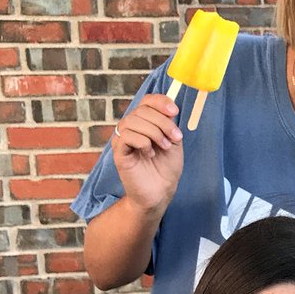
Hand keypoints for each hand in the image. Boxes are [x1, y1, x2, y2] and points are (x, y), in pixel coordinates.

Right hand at [112, 94, 184, 213]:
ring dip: (154, 132)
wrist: (161, 191)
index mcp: (145, 122)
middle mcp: (131, 127)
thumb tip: (170, 106)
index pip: (147, 101)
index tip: (175, 111)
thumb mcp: (173, 141)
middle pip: (142, 110)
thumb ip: (170, 123)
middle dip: (163, 122)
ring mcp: (123, 138)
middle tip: (175, 138)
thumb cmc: (166, 167)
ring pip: (133, 121)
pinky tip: (149, 153)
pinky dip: (142, 142)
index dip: (160, 102)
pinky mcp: (119, 152)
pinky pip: (126, 136)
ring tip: (164, 146)